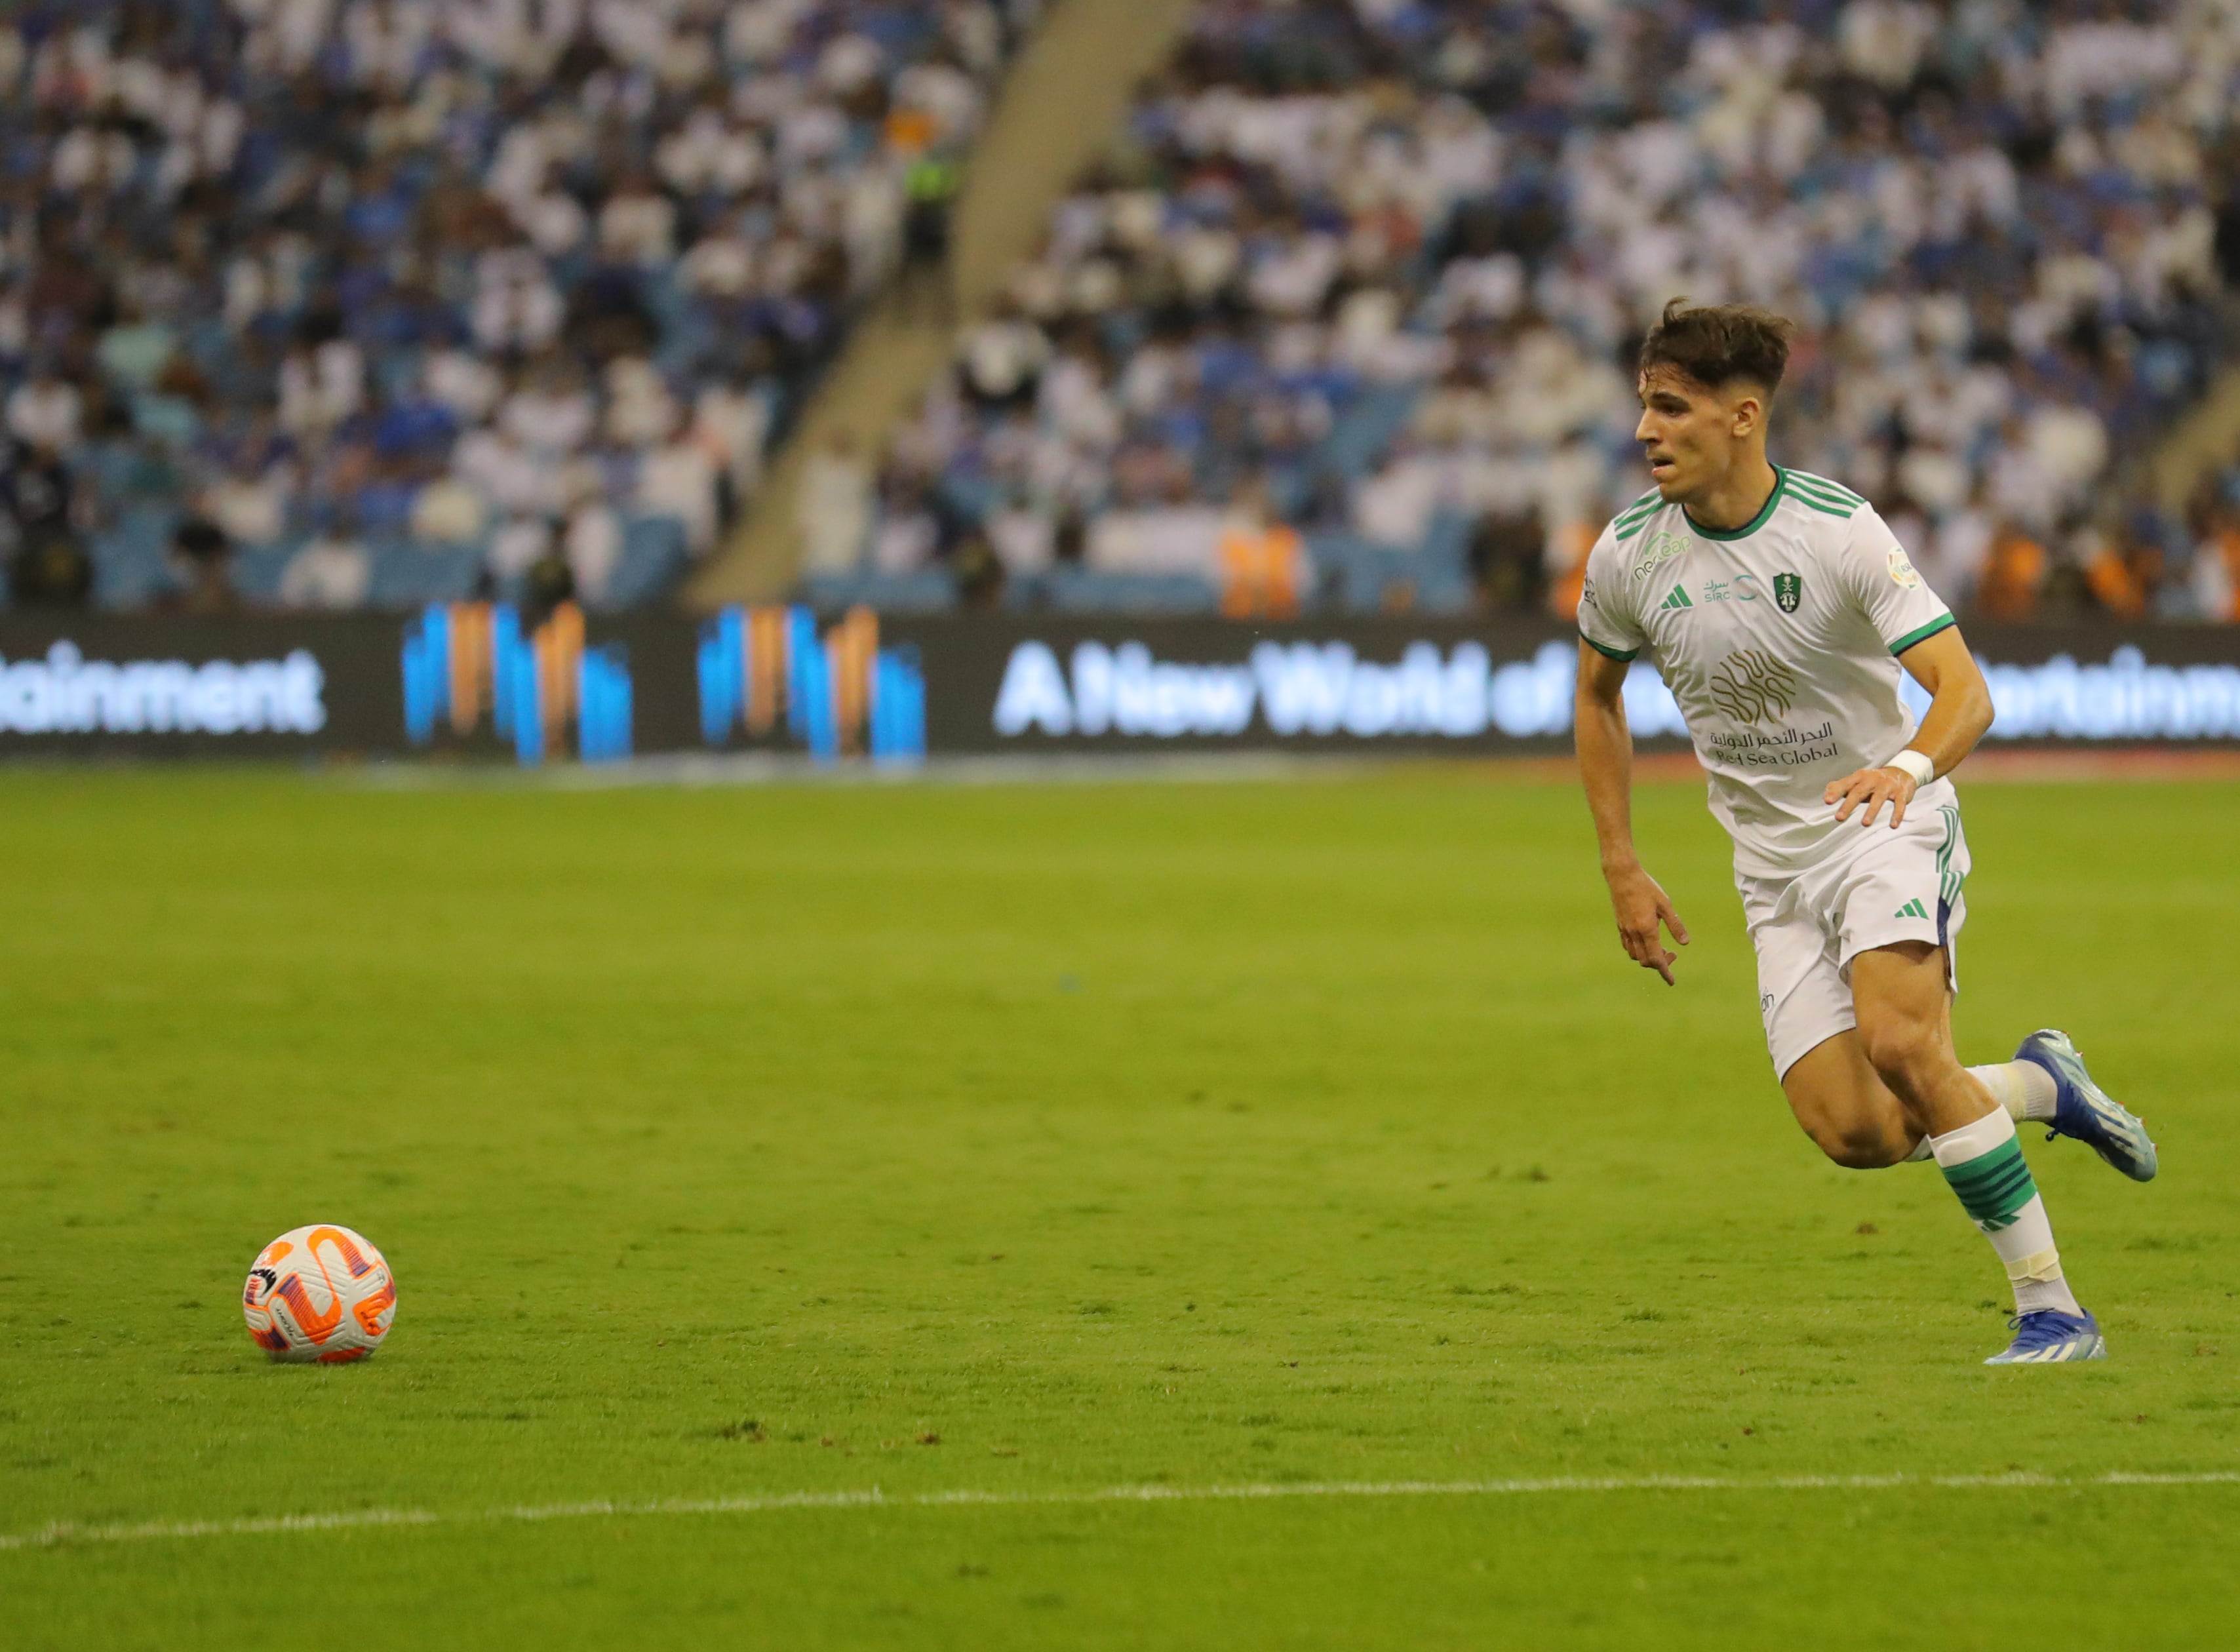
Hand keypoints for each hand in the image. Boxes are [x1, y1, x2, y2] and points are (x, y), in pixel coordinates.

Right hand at [1605, 863, 1688, 985]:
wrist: (1622, 876)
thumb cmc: (1646, 887)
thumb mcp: (1665, 905)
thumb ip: (1675, 925)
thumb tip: (1685, 943)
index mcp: (1647, 929)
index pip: (1657, 959)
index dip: (1665, 972)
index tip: (1672, 981)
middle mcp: (1634, 933)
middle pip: (1646, 961)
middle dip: (1660, 963)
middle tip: (1673, 953)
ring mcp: (1625, 930)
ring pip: (1635, 955)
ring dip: (1648, 957)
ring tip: (1660, 947)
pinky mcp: (1620, 925)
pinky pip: (1628, 946)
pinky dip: (1638, 950)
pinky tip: (1646, 942)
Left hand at [1824, 766, 1917, 827]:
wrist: (1902, 771)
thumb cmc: (1875, 780)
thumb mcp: (1858, 780)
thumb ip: (1842, 787)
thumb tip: (1826, 794)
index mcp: (1860, 777)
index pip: (1846, 784)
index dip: (1836, 792)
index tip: (1827, 801)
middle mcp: (1873, 780)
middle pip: (1859, 791)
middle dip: (1848, 805)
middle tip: (1839, 818)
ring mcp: (1888, 786)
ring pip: (1879, 798)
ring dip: (1871, 811)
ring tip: (1864, 824)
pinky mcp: (1901, 793)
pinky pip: (1899, 804)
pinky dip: (1897, 815)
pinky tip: (1893, 825)